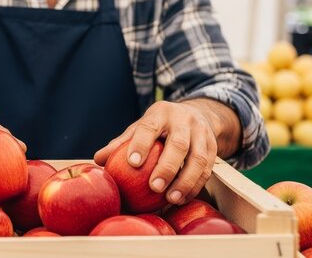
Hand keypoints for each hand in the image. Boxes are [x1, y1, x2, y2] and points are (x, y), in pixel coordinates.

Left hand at [94, 100, 217, 204]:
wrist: (194, 115)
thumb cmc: (158, 127)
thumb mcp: (140, 128)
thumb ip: (120, 143)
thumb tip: (98, 160)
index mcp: (161, 112)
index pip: (150, 126)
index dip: (141, 144)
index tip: (132, 162)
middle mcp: (184, 120)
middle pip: (178, 144)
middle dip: (167, 167)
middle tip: (154, 187)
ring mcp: (201, 133)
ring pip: (198, 158)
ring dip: (185, 181)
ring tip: (170, 198)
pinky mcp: (213, 146)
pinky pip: (207, 169)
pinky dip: (195, 185)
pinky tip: (182, 198)